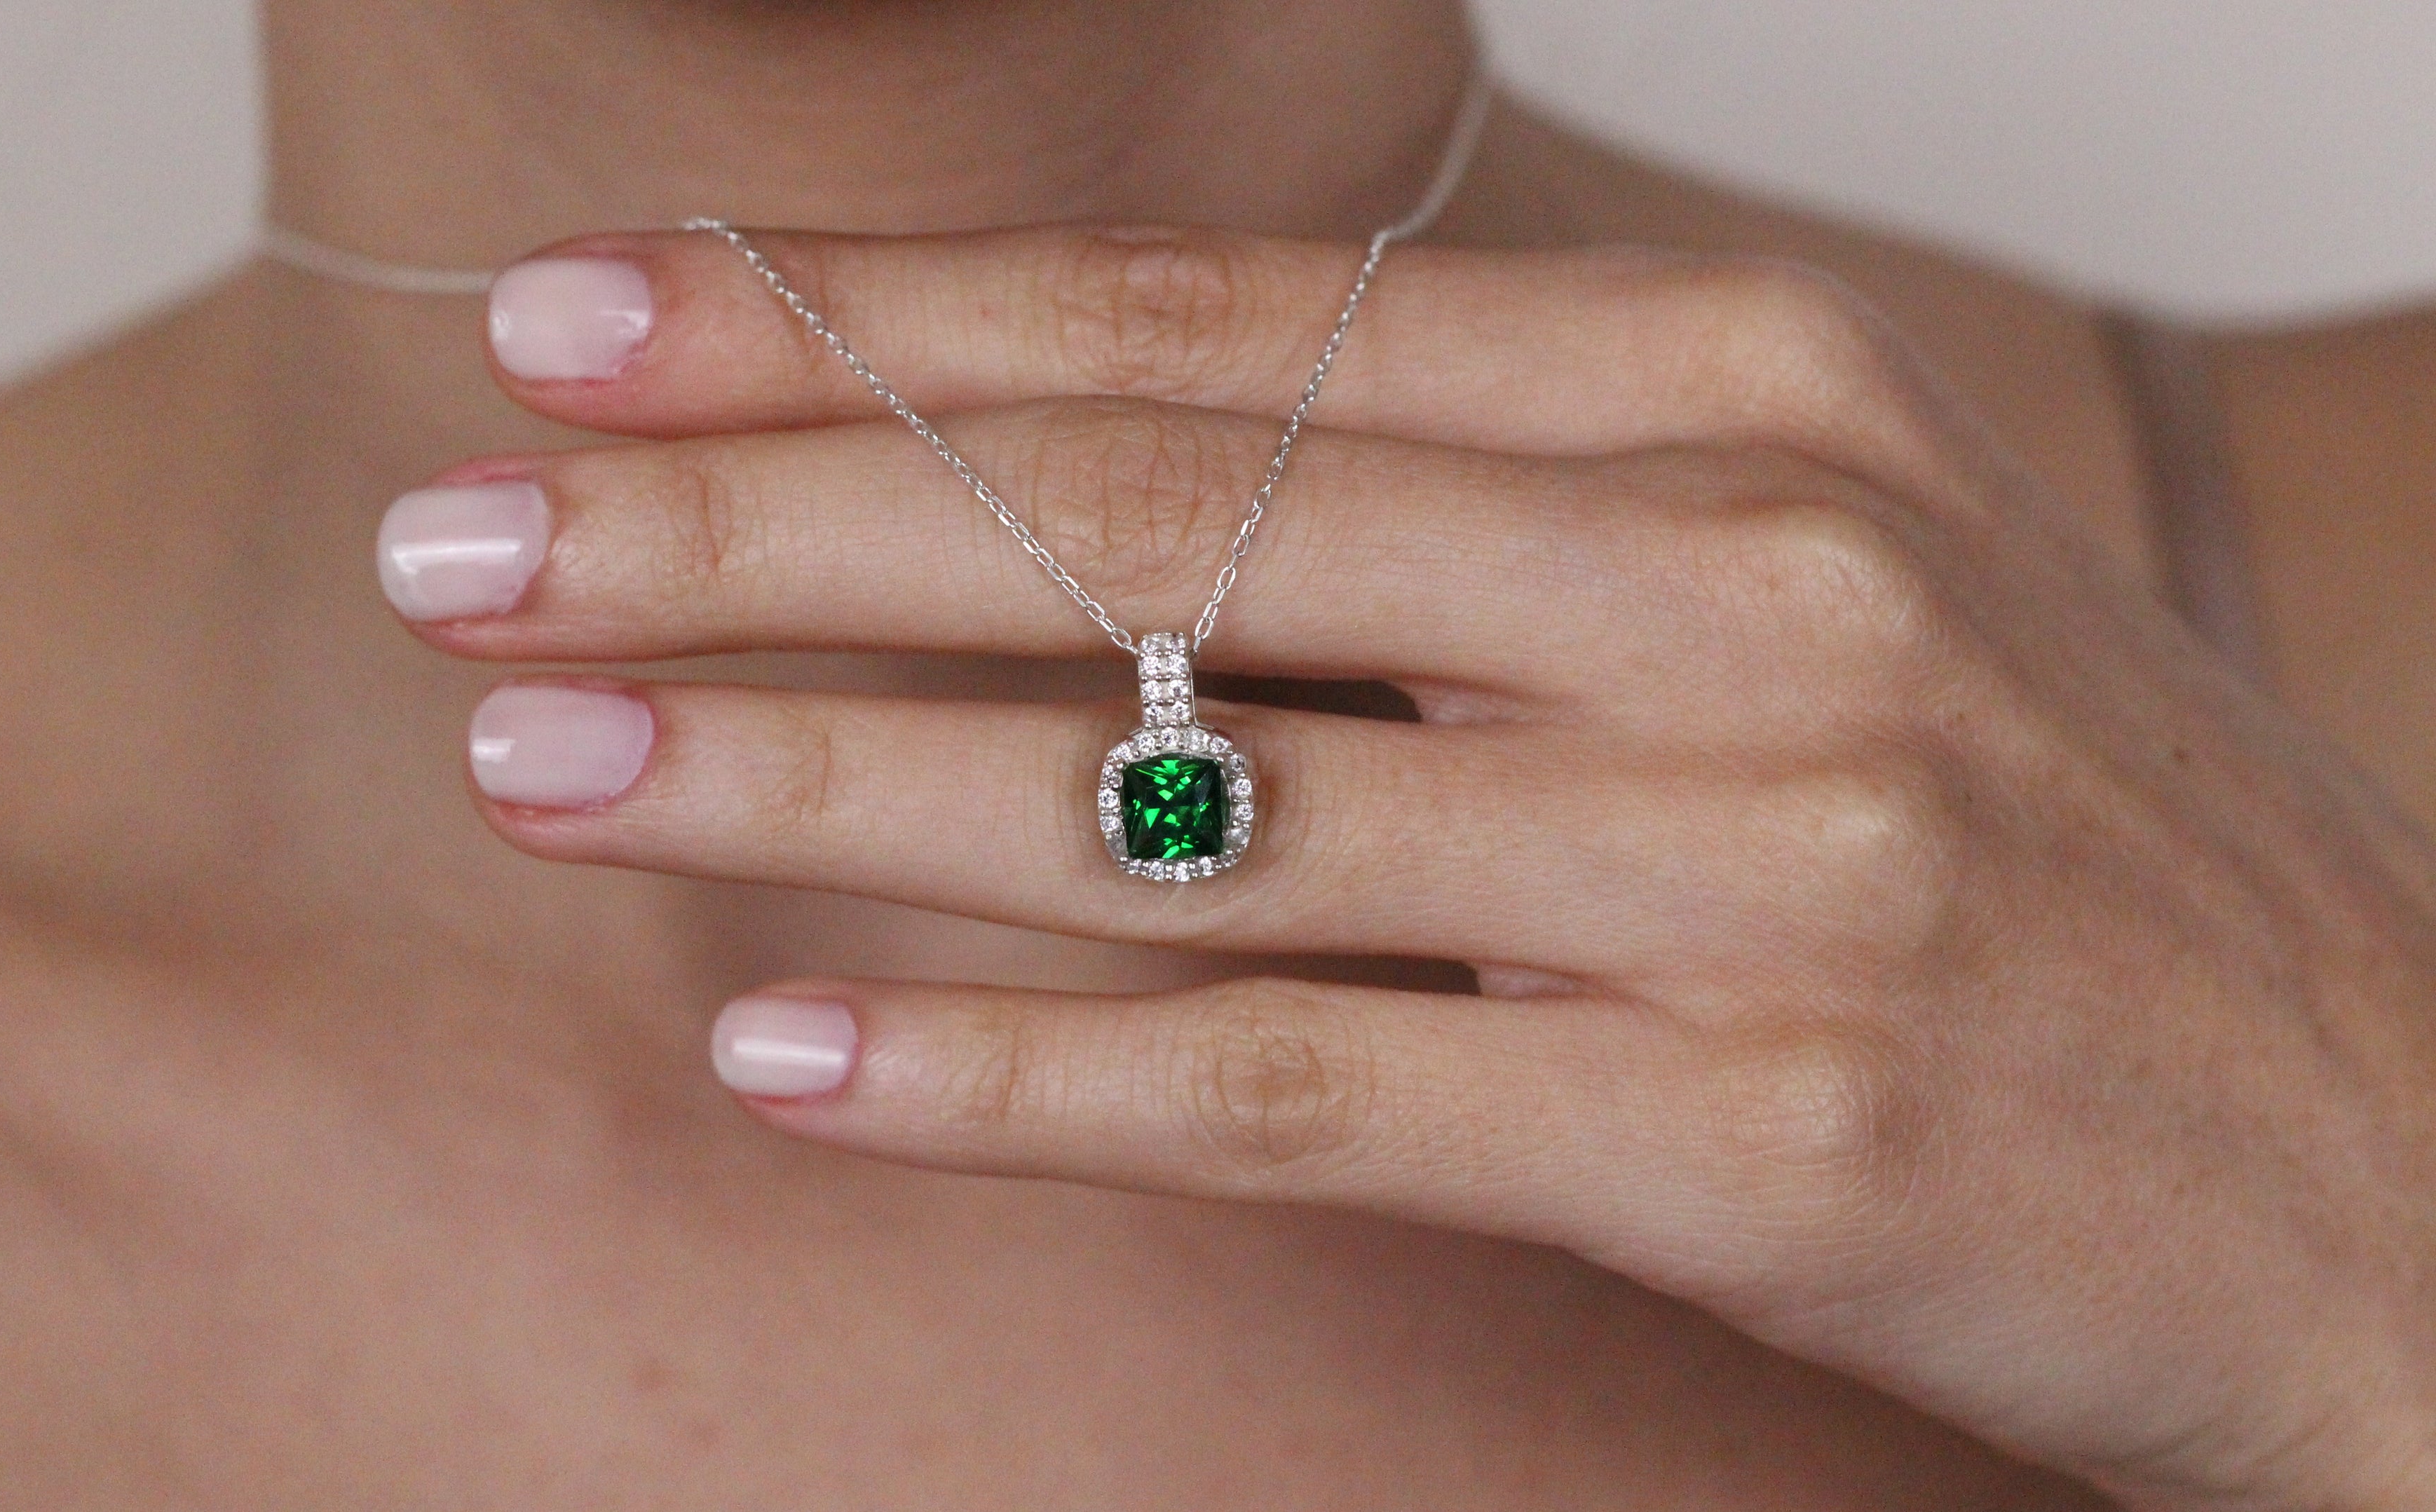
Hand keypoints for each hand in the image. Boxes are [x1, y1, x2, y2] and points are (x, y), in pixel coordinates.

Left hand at [390, 226, 2435, 1508]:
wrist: (2392, 1166)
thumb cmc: (2040, 858)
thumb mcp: (1792, 591)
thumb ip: (1466, 535)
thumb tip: (1081, 503)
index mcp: (1737, 398)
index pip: (1203, 327)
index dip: (857, 323)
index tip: (581, 327)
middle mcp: (1749, 574)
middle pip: (1142, 520)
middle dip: (754, 525)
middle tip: (466, 544)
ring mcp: (1762, 848)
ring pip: (1175, 800)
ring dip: (805, 781)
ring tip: (539, 769)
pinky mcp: (1757, 1120)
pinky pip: (1292, 1081)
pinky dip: (1014, 1078)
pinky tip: (786, 1052)